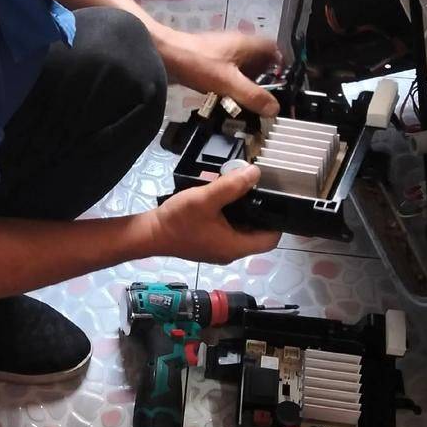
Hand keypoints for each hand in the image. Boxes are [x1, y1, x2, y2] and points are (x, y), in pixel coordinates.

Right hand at [149, 163, 280, 263]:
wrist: (150, 234)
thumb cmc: (178, 220)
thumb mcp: (206, 198)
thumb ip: (232, 185)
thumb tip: (255, 173)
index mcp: (235, 246)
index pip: (270, 240)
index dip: (276, 221)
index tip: (274, 202)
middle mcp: (230, 252)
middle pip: (256, 234)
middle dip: (257, 212)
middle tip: (255, 191)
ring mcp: (218, 249)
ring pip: (241, 231)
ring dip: (242, 212)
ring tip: (239, 192)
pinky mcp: (209, 244)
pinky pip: (227, 231)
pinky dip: (229, 216)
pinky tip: (222, 200)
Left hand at [154, 27, 283, 115]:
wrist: (164, 55)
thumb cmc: (198, 63)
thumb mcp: (229, 82)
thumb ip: (253, 96)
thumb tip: (275, 109)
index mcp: (246, 44)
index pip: (273, 48)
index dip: (282, 63)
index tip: (284, 83)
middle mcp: (237, 45)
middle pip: (259, 59)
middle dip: (265, 78)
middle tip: (268, 97)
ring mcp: (222, 52)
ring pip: (243, 67)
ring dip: (247, 83)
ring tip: (251, 102)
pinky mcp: (209, 61)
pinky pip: (228, 73)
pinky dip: (232, 85)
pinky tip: (230, 99)